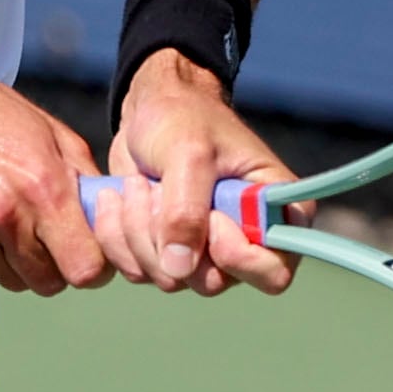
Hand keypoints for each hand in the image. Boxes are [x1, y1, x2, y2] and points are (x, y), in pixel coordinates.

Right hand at [0, 51, 113, 294]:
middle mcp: (5, 214)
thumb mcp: (47, 129)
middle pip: (49, 283)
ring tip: (4, 221)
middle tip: (43, 235)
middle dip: (54, 265)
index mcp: (42, 185)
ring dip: (16, 262)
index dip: (93, 266)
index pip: (85, 267)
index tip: (87, 253)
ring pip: (13, 282)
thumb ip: (83, 177)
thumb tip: (107, 218)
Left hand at [90, 51, 300, 296]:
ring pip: (169, 278)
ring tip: (138, 184)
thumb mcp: (189, 155)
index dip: (237, 257)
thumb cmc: (185, 118)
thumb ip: (187, 212)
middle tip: (159, 189)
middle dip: (171, 236)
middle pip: (212, 282)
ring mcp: (203, 253)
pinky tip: (118, 196)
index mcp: (275, 214)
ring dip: (139, 231)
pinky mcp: (165, 253)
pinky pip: (137, 270)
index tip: (210, 216)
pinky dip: (117, 235)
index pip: (273, 272)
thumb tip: (178, 270)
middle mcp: (244, 243)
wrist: (149, 109)